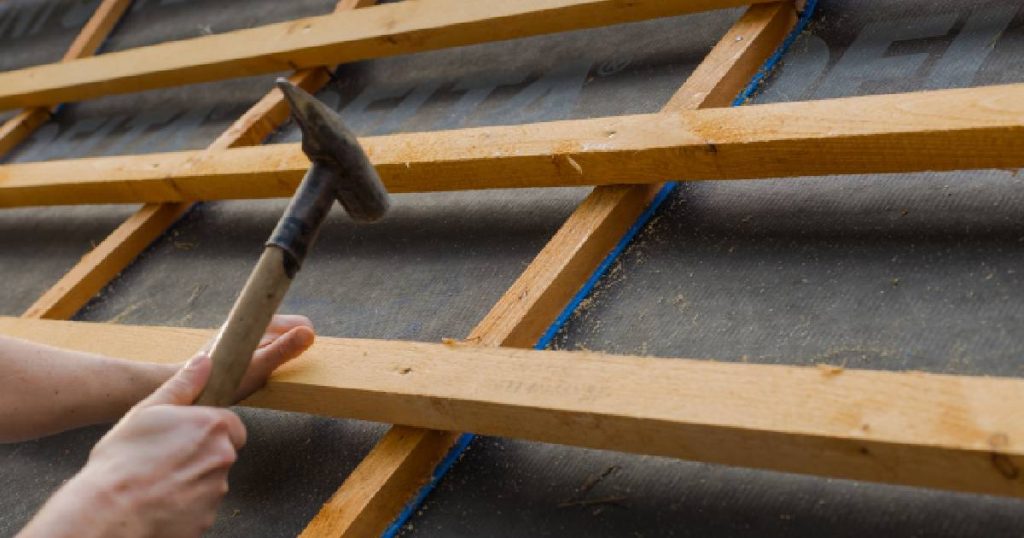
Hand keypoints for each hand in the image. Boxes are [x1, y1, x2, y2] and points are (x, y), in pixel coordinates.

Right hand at [19, 356, 242, 537]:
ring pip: (210, 482)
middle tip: (165, 459)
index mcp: (214, 427)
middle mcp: (223, 458)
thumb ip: (183, 385)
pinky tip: (158, 501)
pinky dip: (184, 506)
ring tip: (156, 481)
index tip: (186, 436)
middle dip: (200, 456)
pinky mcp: (206, 519)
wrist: (108, 510)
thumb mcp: (148, 410)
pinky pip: (200, 508)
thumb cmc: (123, 459)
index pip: (231, 425)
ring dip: (191, 481)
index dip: (208, 430)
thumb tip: (205, 361)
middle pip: (221, 454)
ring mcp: (216, 491)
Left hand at [195, 314, 314, 402]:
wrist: (190, 387)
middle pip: (288, 329)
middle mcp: (252, 321)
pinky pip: (263, 345)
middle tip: (279, 367)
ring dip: (278, 352)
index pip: (299, 323)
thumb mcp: (259, 366)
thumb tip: (309, 333)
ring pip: (276, 338)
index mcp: (260, 320)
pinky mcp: (238, 343)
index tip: (298, 357)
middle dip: (290, 347)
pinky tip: (257, 371)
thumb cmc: (223, 378)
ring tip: (267, 370)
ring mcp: (245, 332)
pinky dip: (267, 356)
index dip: (303, 339)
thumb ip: (284, 349)